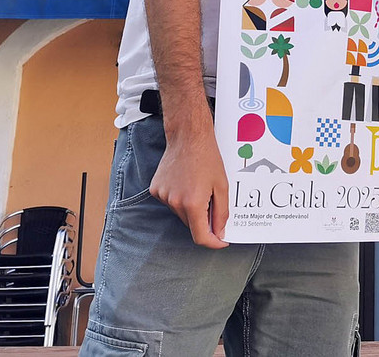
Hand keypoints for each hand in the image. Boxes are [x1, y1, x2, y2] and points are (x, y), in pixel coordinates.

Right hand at [149, 119, 229, 248]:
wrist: (188, 137)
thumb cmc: (208, 158)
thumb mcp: (222, 186)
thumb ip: (221, 214)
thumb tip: (219, 234)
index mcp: (192, 203)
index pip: (200, 237)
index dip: (213, 242)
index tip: (221, 241)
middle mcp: (174, 203)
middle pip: (191, 225)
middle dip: (204, 220)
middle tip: (213, 201)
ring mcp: (163, 196)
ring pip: (181, 214)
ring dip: (191, 208)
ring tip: (199, 186)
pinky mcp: (156, 189)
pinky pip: (170, 202)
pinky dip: (179, 199)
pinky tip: (186, 181)